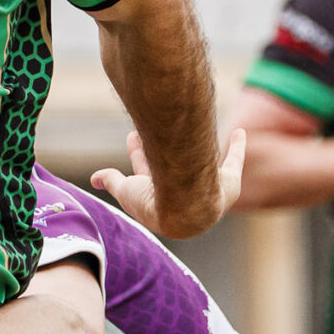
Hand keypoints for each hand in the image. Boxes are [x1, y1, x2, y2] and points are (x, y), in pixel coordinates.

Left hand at [93, 128, 244, 237]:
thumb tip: (93, 179)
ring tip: (196, 124)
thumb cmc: (155, 202)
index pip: (143, 174)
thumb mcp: (126, 190)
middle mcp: (183, 195)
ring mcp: (207, 189)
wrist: (187, 210)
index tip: (132, 135)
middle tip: (151, 127)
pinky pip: (235, 163)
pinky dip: (238, 147)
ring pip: (201, 162)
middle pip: (169, 166)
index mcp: (159, 201)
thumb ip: (111, 181)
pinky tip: (240, 131)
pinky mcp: (228, 183)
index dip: (137, 154)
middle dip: (158, 147)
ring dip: (197, 145)